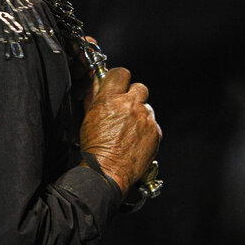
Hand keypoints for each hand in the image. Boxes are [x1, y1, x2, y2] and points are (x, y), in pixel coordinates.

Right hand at [79, 67, 160, 196]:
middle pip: (139, 87)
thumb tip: (97, 84)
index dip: (119, 78)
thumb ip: (94, 97)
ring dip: (139, 114)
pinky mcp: (155, 132)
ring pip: (147, 107)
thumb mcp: (88, 117)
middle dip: (132, 96)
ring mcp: (145, 118)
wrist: (107, 171)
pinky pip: (153, 124)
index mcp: (110, 99)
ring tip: (128, 129)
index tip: (118, 85)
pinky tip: (135, 139)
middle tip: (124, 108)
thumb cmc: (95, 148)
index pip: (121, 73)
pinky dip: (146, 129)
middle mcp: (130, 105)